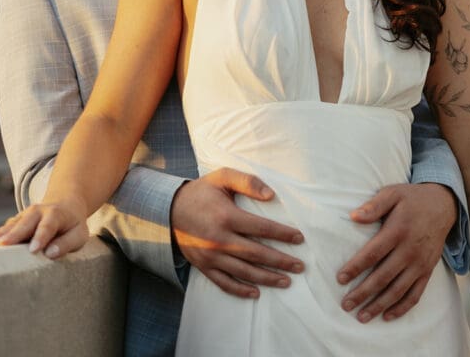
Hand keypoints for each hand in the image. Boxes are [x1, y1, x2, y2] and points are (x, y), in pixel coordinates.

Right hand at [0, 199, 89, 258]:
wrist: (65, 204)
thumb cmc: (73, 225)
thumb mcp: (79, 234)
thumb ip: (67, 243)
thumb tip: (50, 253)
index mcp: (55, 214)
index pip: (47, 226)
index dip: (41, 237)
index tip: (34, 250)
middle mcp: (37, 212)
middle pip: (25, 223)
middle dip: (14, 234)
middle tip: (2, 245)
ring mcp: (25, 216)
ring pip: (11, 225)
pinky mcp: (16, 221)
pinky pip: (3, 228)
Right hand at [171, 167, 304, 298]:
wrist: (169, 209)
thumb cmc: (201, 191)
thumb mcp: (222, 177)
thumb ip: (247, 181)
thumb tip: (271, 195)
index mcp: (226, 216)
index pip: (262, 228)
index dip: (283, 234)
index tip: (299, 238)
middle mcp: (219, 239)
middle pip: (257, 254)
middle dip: (281, 261)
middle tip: (300, 266)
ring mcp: (211, 256)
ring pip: (244, 272)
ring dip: (267, 278)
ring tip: (286, 281)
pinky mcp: (203, 266)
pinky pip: (224, 283)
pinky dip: (240, 290)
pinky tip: (256, 293)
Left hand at [337, 182, 455, 321]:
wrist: (443, 205)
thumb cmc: (412, 199)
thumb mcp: (392, 193)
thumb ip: (373, 206)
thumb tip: (353, 216)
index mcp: (398, 230)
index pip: (373, 253)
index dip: (356, 267)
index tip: (340, 279)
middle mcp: (410, 250)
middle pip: (383, 277)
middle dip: (363, 293)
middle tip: (346, 305)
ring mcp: (420, 263)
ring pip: (398, 290)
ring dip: (380, 305)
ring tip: (362, 317)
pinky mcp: (428, 271)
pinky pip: (415, 294)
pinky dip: (402, 308)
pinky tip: (387, 316)